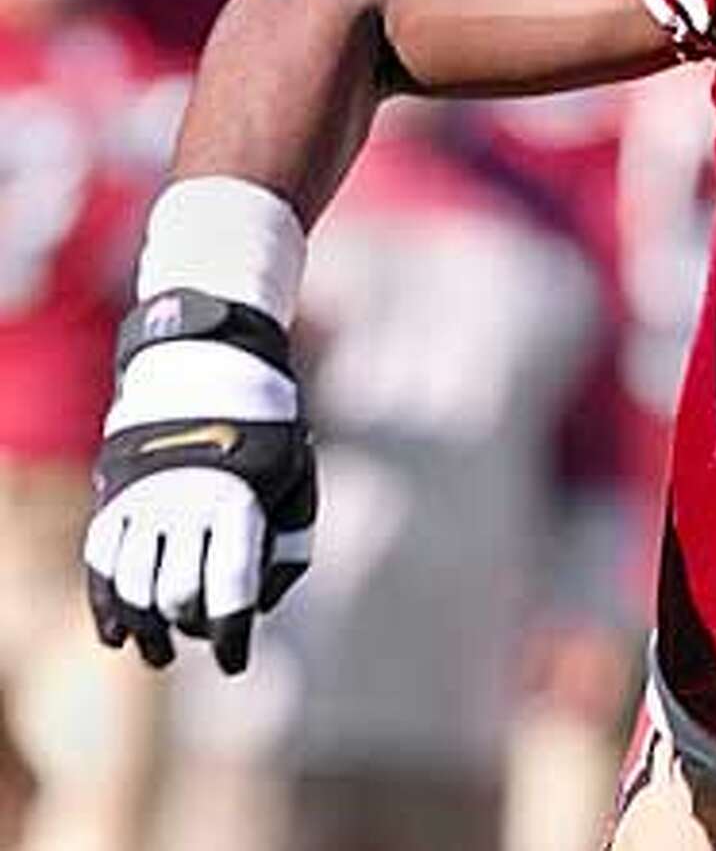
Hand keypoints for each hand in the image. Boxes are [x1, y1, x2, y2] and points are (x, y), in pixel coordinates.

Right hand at [83, 289, 315, 673]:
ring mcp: (142, 501)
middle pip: (178, 596)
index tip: (237, 665)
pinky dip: (106, 604)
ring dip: (145, 630)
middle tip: (203, 642)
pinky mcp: (114, 496)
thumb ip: (289, 545)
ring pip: (132, 587)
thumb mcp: (298, 480)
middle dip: (192, 630)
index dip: (233, 637)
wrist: (205, 366)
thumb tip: (264, 605)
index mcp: (237, 503)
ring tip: (159, 653)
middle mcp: (183, 506)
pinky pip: (100, 563)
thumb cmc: (265, 433)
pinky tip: (117, 635)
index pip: (230, 591)